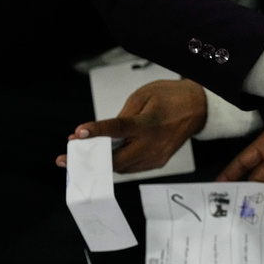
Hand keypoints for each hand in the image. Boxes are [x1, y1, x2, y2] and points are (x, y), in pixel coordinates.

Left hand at [55, 78, 205, 171]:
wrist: (197, 109)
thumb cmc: (169, 98)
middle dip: (90, 159)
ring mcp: (156, 157)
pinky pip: (131, 168)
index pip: (119, 129)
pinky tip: (104, 155)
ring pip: (122, 168)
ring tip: (82, 154)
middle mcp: (153, 145)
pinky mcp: (158, 162)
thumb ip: (122, 115)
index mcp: (149, 124)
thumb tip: (102, 133)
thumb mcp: (143, 96)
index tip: (78, 134)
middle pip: (117, 160)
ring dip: (100, 162)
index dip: (97, 132)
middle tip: (66, 158)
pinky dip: (116, 163)